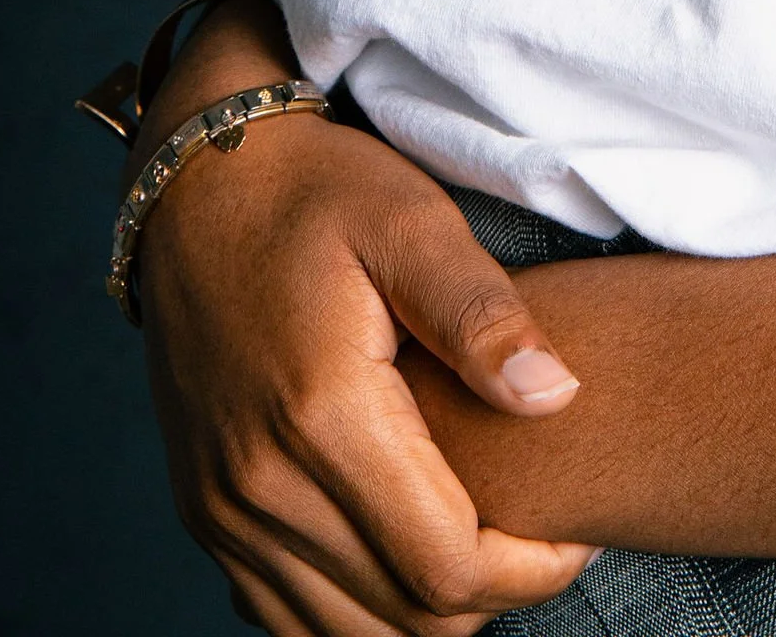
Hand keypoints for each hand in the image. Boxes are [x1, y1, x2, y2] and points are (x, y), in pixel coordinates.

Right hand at [136, 6, 595, 634]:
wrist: (197, 183)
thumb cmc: (317, 192)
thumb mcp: (413, 222)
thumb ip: (484, 316)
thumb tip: (556, 397)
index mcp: (322, 416)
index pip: (446, 568)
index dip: (531, 571)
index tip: (578, 534)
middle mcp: (258, 485)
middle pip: (405, 622)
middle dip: (492, 596)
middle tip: (540, 537)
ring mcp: (221, 510)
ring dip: (426, 612)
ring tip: (480, 538)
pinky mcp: (205, 514)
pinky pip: (287, 617)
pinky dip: (358, 609)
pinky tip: (403, 542)